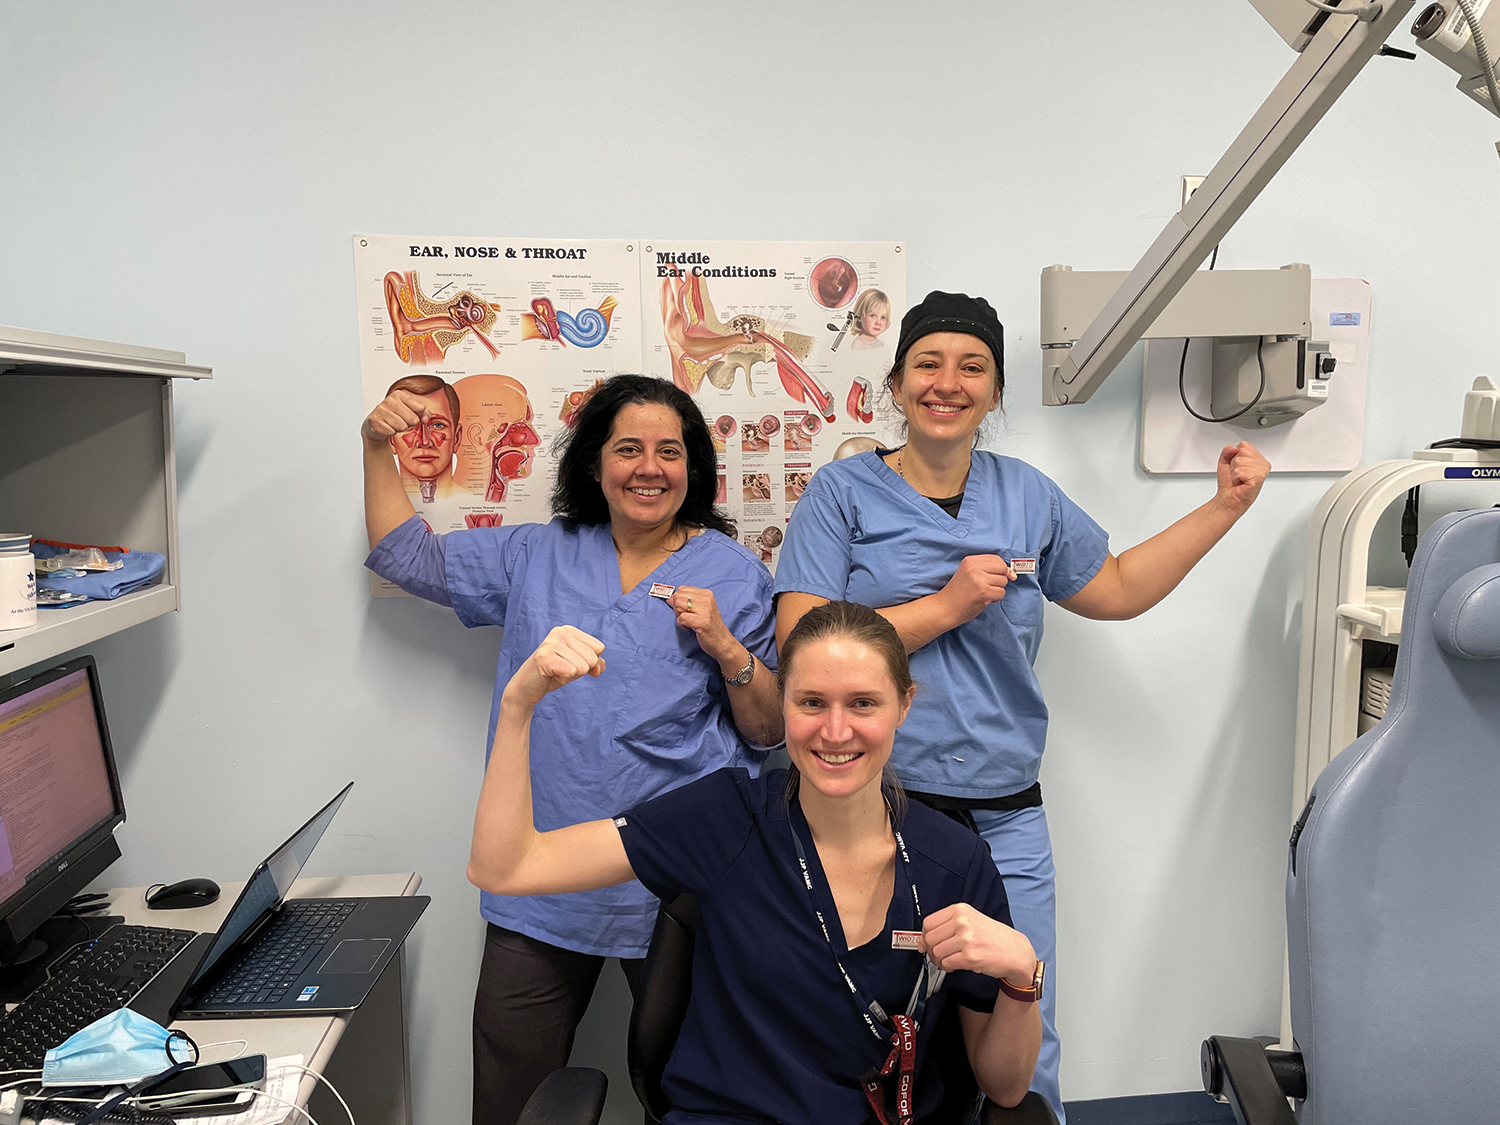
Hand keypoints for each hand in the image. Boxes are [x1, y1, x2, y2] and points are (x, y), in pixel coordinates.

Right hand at [362, 389, 434, 447]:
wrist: (376, 423)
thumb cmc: (396, 416)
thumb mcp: (411, 410)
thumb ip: (424, 413)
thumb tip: (425, 419)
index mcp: (400, 395)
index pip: (420, 407)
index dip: (419, 415)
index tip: (412, 414)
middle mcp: (390, 400)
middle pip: (413, 419)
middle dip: (409, 424)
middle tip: (401, 421)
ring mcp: (381, 410)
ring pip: (402, 427)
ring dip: (400, 428)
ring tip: (394, 424)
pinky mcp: (375, 420)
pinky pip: (392, 432)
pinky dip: (391, 432)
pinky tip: (387, 427)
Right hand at [505, 626, 605, 708]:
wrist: (528, 687)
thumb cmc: (554, 674)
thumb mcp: (579, 666)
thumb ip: (596, 664)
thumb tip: (598, 668)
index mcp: (569, 630)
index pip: (599, 648)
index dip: (589, 662)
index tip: (570, 663)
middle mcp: (560, 632)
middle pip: (592, 658)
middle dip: (579, 670)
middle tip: (561, 669)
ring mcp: (551, 643)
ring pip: (583, 667)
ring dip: (570, 676)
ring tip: (555, 672)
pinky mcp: (544, 657)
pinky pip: (571, 672)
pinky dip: (563, 679)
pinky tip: (550, 675)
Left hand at [670, 586, 741, 670]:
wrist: (723, 642)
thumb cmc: (710, 626)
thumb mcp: (701, 609)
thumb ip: (686, 601)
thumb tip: (669, 598)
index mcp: (707, 594)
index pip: (682, 589)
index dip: (678, 600)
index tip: (685, 610)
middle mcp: (707, 599)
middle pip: (678, 596)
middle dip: (677, 608)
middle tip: (687, 617)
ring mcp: (705, 610)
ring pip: (678, 605)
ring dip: (679, 616)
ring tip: (688, 622)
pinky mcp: (702, 622)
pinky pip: (681, 618)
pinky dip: (682, 624)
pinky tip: (690, 627)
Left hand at [920, 902, 1036, 985]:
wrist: (1015, 951)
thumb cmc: (993, 937)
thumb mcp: (970, 920)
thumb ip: (947, 926)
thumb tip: (923, 941)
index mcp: (960, 910)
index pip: (928, 922)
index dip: (924, 936)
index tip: (926, 943)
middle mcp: (962, 922)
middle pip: (930, 938)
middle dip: (931, 951)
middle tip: (938, 955)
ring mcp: (966, 939)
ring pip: (936, 952)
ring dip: (939, 961)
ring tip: (948, 961)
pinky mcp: (970, 956)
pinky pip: (946, 963)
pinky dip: (948, 967)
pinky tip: (956, 965)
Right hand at [938, 555, 1017, 624]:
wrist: (945, 608)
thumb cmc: (958, 592)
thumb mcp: (968, 573)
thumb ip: (986, 569)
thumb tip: (1012, 573)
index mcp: (970, 560)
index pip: (996, 559)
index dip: (1002, 568)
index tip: (1001, 575)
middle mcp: (974, 568)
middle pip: (1002, 568)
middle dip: (1001, 578)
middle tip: (991, 586)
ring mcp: (979, 580)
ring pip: (1003, 582)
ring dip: (997, 589)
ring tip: (984, 593)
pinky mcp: (983, 592)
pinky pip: (1001, 593)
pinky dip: (995, 598)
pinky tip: (984, 599)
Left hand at [1213, 442, 1269, 518]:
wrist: (1228, 499)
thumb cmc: (1229, 483)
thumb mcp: (1225, 462)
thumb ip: (1227, 450)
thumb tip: (1234, 448)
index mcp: (1258, 458)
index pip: (1244, 445)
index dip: (1234, 456)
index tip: (1237, 468)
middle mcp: (1263, 463)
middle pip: (1242, 451)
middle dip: (1234, 464)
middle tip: (1238, 475)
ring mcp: (1262, 470)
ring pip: (1239, 460)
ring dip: (1234, 472)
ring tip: (1239, 479)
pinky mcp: (1258, 478)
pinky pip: (1240, 471)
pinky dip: (1235, 478)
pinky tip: (1241, 483)